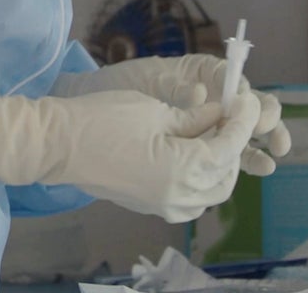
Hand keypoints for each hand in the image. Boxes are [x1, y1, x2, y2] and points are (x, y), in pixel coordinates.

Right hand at [0, 87, 261, 222]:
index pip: (228, 147)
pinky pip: (189, 200)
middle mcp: (178, 196)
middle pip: (225, 176)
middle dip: (234, 146)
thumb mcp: (155, 110)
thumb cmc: (103, 118)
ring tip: (213, 134)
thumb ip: (195, 117)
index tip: (249, 100)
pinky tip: (192, 156)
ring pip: (210, 193)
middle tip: (232, 115)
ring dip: (219, 166)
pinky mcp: (149, 205)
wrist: (58, 144)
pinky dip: (200, 182)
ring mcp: (162, 205)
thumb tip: (222, 115)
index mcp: (182, 169)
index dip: (243, 121)